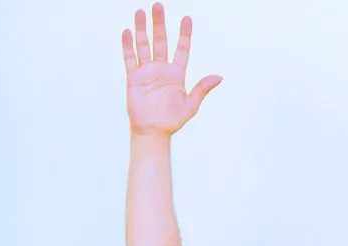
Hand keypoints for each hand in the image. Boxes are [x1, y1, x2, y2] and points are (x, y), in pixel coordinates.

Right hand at [122, 3, 221, 136]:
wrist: (153, 131)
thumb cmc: (172, 121)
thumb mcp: (191, 105)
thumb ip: (202, 89)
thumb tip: (219, 77)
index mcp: (176, 75)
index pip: (181, 49)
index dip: (184, 34)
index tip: (187, 18)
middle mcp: (161, 70)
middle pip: (160, 41)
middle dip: (159, 24)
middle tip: (158, 5)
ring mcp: (147, 72)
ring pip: (143, 46)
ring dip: (142, 29)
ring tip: (141, 12)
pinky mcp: (133, 78)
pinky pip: (130, 59)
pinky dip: (128, 46)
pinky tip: (128, 32)